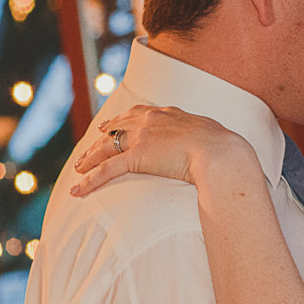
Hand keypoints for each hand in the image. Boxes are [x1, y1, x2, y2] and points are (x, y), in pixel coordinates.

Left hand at [71, 106, 251, 195]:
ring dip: (90, 158)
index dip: (121, 119)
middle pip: (116, 127)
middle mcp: (150, 121)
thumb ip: (202, 136)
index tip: (111, 124)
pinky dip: (90, 180)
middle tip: (90, 145)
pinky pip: (106, 170)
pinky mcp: (136, 157)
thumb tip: (213, 146)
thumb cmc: (224, 147)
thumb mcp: (212, 134)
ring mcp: (141, 138)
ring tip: (79, 168)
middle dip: (100, 137)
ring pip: (106, 147)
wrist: (221, 152)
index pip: (137, 113)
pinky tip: (78, 190)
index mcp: (167, 114)